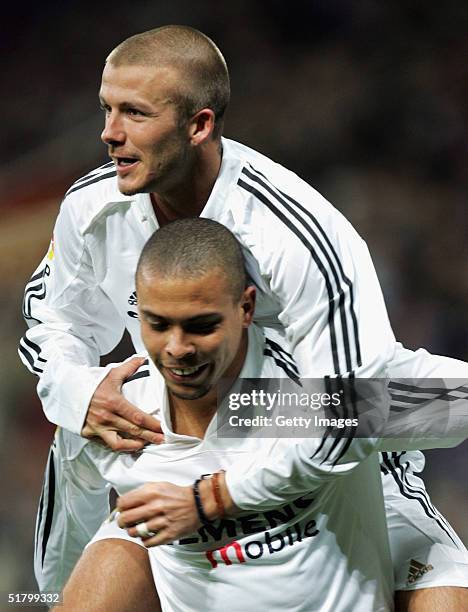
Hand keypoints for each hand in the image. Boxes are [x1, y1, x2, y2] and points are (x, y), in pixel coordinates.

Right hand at [81, 357, 163, 450]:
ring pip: (119, 443)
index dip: (152, 424)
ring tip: (146, 444)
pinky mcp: (89, 434)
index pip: (138, 417)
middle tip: (162, 439)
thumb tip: (143, 358)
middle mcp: (106, 417)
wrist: (67, 390)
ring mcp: (97, 427)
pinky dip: (118, 446)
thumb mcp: (111, 374)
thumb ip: (129, 367)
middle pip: (133, 431)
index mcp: (114, 402)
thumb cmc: (91, 383)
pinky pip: (106, 444)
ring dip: (135, 445)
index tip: (163, 428)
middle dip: (150, 436)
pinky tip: (128, 445)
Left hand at [117, 473, 235, 546]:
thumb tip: (124, 503)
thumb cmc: (176, 495)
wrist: (198, 503)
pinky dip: (145, 540)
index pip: (123, 503)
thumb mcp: (158, 485)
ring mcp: (162, 522)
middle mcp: (155, 507)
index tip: (123, 510)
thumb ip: (141, 492)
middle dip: (122, 522)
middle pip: (125, 519)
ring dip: (133, 532)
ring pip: (135, 532)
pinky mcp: (168, 534)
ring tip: (137, 529)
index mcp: (151, 493)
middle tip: (125, 522)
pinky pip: (148, 542)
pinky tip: (148, 535)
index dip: (120, 508)